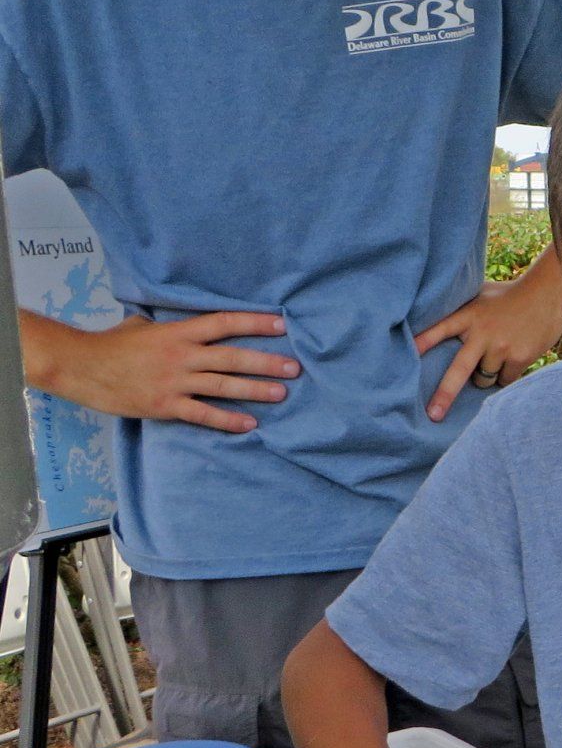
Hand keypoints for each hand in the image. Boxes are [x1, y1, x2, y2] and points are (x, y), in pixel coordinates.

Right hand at [56, 312, 297, 432]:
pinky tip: (249, 424)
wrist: (80, 367)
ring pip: (223, 385)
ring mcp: (174, 382)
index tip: (282, 325)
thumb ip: (172, 326)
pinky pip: (203, 414)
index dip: (254, 323)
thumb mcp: (143, 326)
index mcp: (178, 332)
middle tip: (295, 367)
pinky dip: (227, 420)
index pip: (223, 323)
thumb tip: (192, 324)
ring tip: (282, 393)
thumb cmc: (112, 345)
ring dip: (255, 390)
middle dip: (266, 362)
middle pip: (232, 357)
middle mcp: (181, 355)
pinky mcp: (165, 405)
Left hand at [416, 266, 561, 421]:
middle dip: (445, 394)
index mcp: (468, 315)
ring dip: (485, 376)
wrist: (548, 294)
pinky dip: (505, 376)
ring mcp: (501, 347)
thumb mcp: (481, 295)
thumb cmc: (510, 294)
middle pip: (458, 370)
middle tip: (434, 415)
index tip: (405, 357)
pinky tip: (513, 358)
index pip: (438, 330)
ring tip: (496, 356)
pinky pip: (504, 380)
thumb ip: (463, 308)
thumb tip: (439, 314)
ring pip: (483, 379)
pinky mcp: (519, 357)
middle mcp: (482, 333)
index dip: (421, 343)